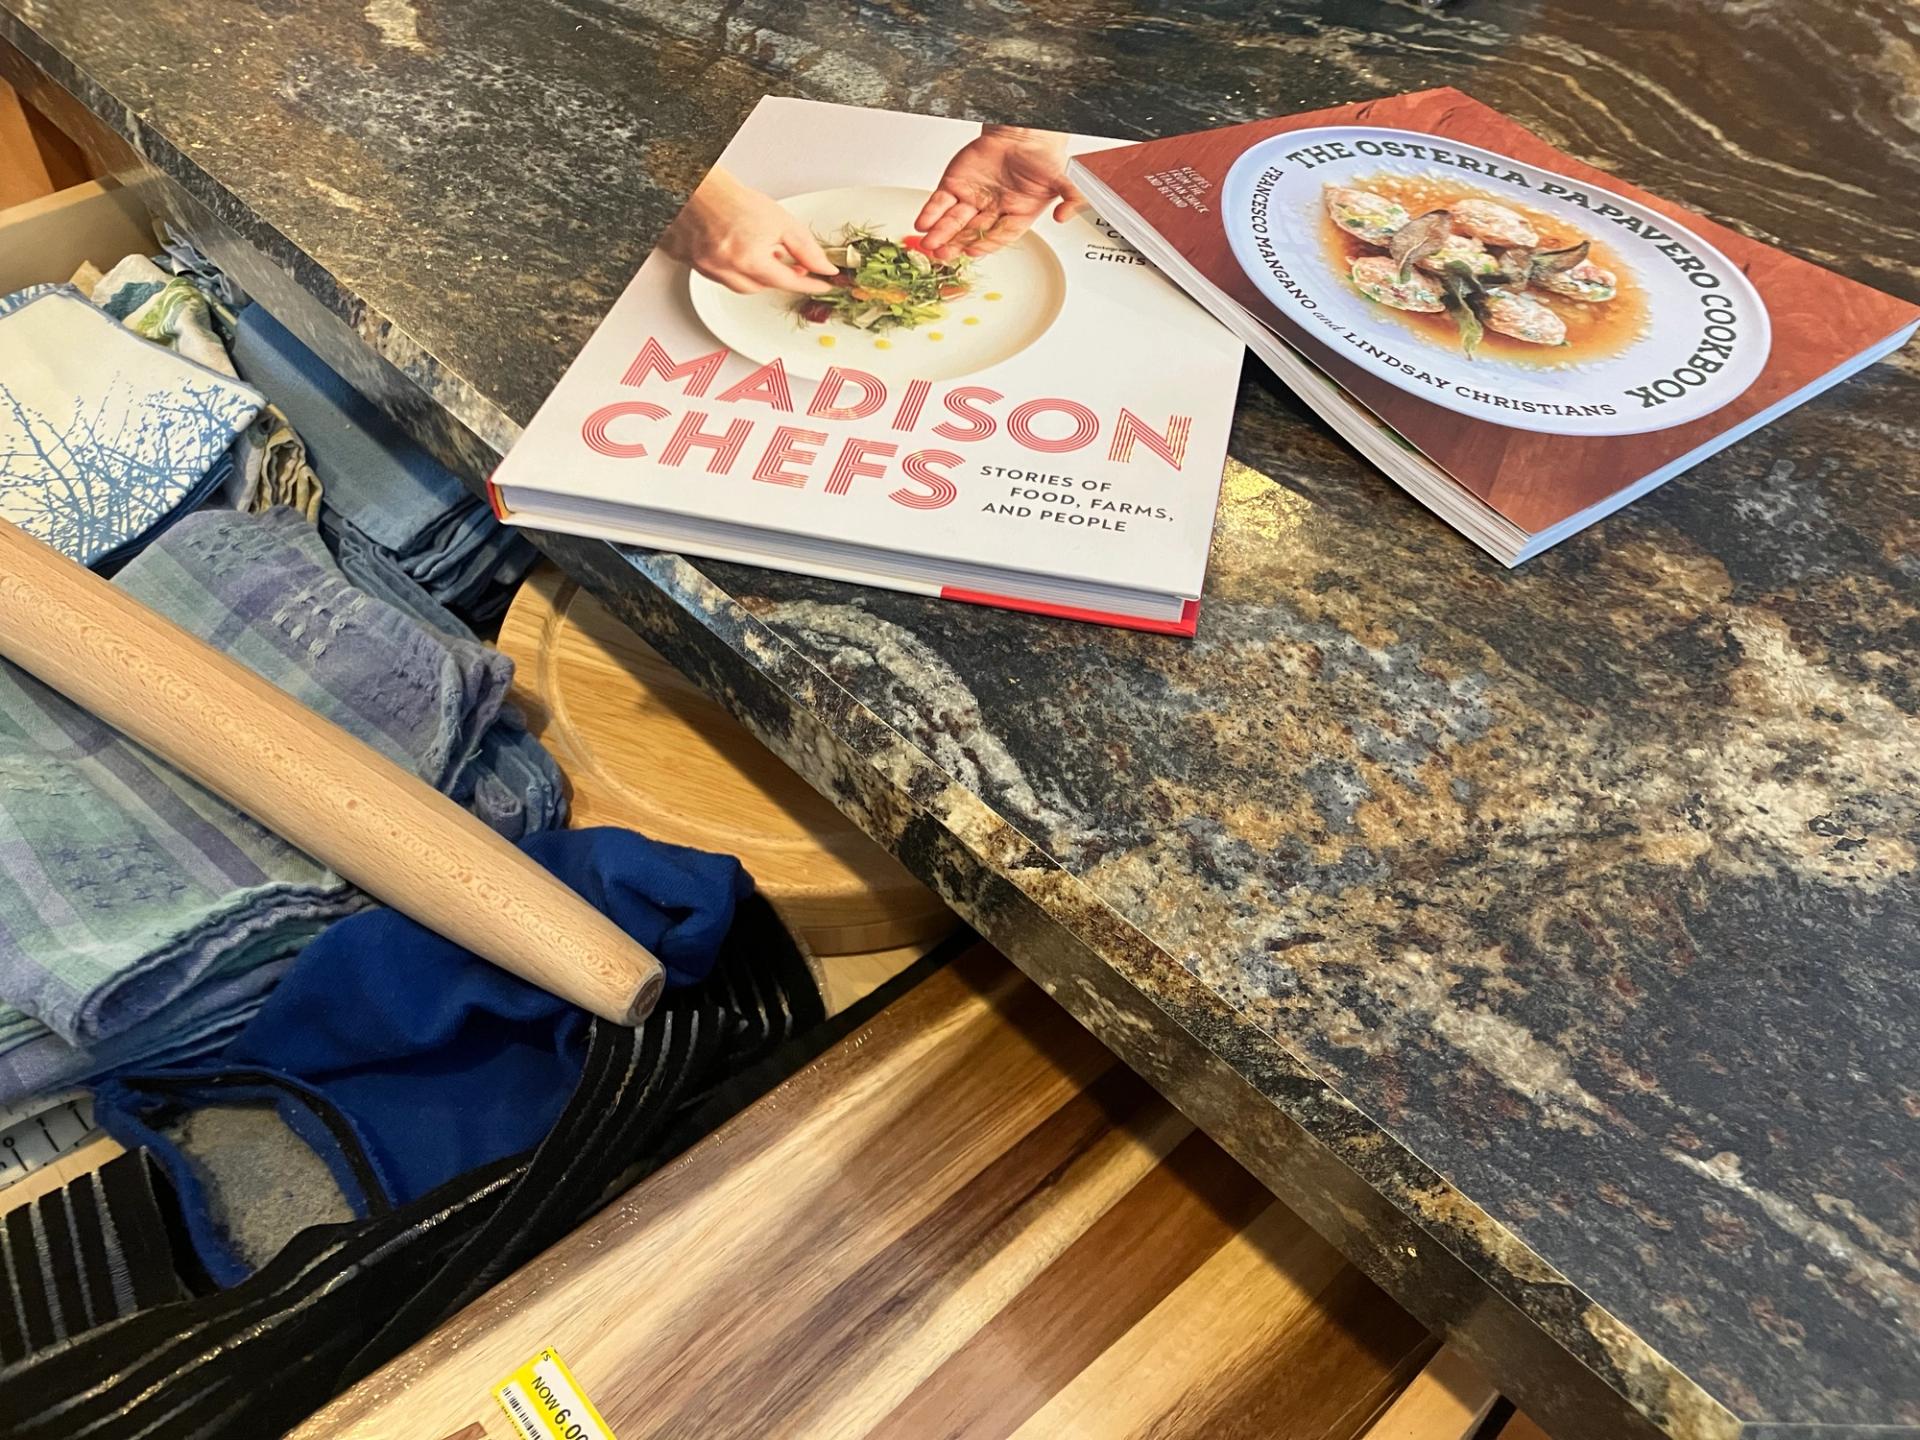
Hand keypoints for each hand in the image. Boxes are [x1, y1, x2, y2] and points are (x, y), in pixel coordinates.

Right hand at [659, 168, 836, 293]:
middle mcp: (725, 269)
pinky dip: (729, 268)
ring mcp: (704, 268)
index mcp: (748, 259)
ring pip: (738, 285)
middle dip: (775, 276)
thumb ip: (805, 248)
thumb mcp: (779, 220)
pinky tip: (734, 250)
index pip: (788, 282)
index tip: (822, 285)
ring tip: (757, 251)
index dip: (808, 284)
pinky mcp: (687, 262)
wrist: (694, 184)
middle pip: (761, 287)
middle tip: (787, 263)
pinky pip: (715, 275)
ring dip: (752, 274)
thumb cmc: (730, 197)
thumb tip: (824, 267)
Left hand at [916, 126, 1087, 260]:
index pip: (999, 236)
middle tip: (943, 255)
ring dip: (940, 233)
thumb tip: (1065, 217)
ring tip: (929, 244)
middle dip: (956, 243)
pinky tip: (922, 223)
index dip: (985, 243)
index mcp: (1015, 217)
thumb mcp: (1063, 179)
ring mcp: (971, 200)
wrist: (1022, 131)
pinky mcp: (955, 186)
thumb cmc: (1041, 159)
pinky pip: (940, 203)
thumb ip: (1070, 197)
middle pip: (971, 232)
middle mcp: (992, 212)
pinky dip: (931, 212)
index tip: (972, 250)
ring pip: (952, 221)